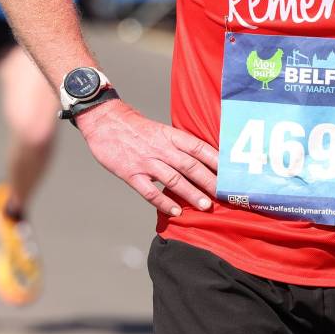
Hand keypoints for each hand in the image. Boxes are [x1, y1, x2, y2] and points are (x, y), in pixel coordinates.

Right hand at [76, 101, 218, 216]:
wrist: (105, 121)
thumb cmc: (135, 127)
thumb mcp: (160, 130)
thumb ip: (177, 145)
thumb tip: (200, 160)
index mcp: (170, 136)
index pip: (199, 147)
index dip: (216, 160)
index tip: (230, 172)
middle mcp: (161, 148)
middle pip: (190, 165)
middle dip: (209, 181)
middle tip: (224, 194)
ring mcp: (146, 162)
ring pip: (173, 179)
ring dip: (191, 193)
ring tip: (205, 206)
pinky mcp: (131, 173)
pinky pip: (149, 191)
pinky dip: (163, 202)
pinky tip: (175, 211)